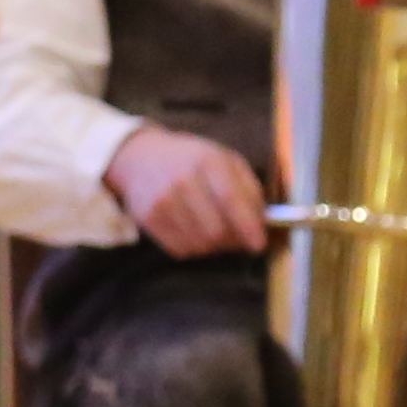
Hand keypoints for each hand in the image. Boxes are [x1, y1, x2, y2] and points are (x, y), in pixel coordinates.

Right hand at [106, 124, 271, 255]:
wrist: (143, 157)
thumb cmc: (194, 161)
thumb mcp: (227, 161)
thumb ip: (249, 189)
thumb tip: (263, 223)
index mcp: (208, 161)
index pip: (230, 199)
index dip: (248, 226)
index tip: (259, 244)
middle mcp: (182, 180)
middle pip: (216, 230)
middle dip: (233, 241)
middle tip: (239, 238)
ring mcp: (162, 200)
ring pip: (199, 245)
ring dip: (215, 247)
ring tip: (216, 232)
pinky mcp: (148, 218)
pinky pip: (180, 250)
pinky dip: (195, 247)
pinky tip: (195, 232)